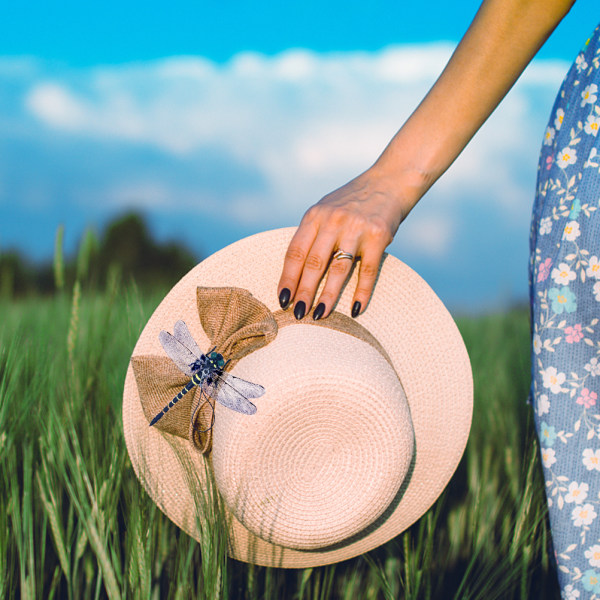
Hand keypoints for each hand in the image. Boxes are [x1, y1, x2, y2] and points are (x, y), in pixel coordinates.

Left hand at [277, 167, 406, 319]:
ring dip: (327, 295)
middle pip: (314, 263)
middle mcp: (333, 221)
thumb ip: (311, 234)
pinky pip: (368, 270)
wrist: (389, 181)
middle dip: (304, 291)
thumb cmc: (352, 202)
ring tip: (319, 315)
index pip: (295, 252)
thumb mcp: (325, 209)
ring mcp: (356, 229)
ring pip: (338, 269)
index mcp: (315, 216)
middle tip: (297, 314)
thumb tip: (294, 272)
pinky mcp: (379, 237)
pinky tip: (354, 309)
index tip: (282, 300)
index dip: (287, 278)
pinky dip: (362, 292)